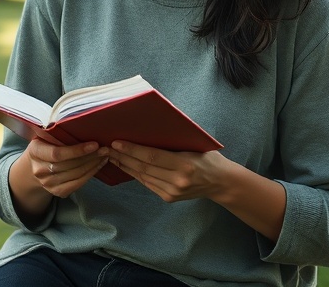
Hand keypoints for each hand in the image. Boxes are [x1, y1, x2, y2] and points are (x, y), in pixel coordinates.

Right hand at [22, 138, 108, 198]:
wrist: (33, 166)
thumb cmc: (44, 145)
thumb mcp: (45, 135)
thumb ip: (57, 132)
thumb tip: (83, 124)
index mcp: (35, 152)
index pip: (57, 154)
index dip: (77, 150)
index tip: (94, 144)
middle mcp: (39, 170)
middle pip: (69, 165)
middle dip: (90, 157)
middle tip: (105, 148)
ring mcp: (48, 184)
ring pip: (75, 175)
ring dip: (93, 165)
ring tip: (104, 155)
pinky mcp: (57, 192)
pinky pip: (77, 184)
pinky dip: (90, 174)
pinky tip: (98, 165)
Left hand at [106, 141, 230, 202]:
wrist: (220, 182)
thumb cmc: (208, 157)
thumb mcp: (195, 144)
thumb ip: (173, 141)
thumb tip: (146, 129)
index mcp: (185, 165)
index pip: (152, 156)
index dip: (132, 149)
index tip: (116, 142)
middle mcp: (177, 181)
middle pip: (144, 167)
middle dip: (123, 156)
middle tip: (108, 147)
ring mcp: (172, 192)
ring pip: (143, 176)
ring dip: (125, 165)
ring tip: (111, 155)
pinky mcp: (168, 198)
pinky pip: (147, 183)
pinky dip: (134, 174)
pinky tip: (125, 165)